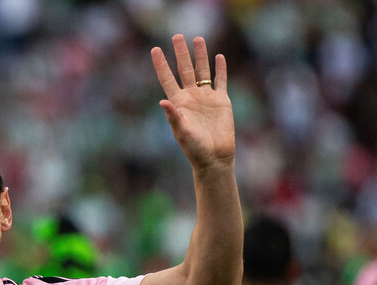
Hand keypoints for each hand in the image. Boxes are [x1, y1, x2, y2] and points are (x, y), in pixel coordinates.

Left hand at [151, 35, 233, 170]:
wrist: (214, 157)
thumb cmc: (194, 148)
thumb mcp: (181, 132)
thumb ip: (173, 116)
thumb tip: (163, 101)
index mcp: (178, 102)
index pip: (167, 78)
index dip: (161, 64)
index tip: (155, 49)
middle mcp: (191, 97)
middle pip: (185, 69)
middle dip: (181, 53)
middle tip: (177, 36)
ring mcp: (206, 98)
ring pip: (203, 71)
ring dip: (201, 56)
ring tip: (198, 39)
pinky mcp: (222, 101)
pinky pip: (221, 81)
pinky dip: (220, 69)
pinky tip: (219, 57)